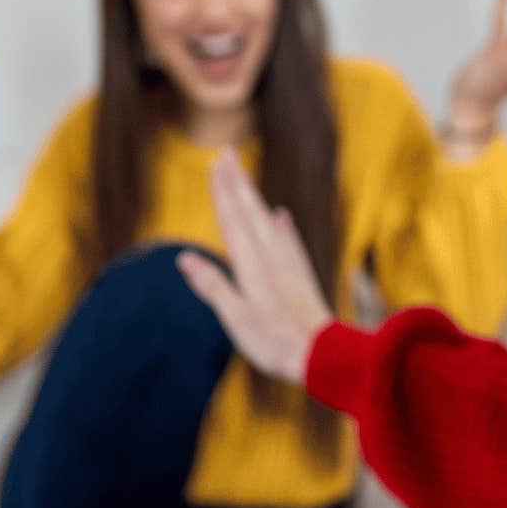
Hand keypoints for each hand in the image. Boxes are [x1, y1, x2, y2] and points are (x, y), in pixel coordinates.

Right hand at [180, 154, 334, 384]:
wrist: (323, 355)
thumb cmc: (275, 341)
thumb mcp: (235, 318)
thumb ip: (212, 286)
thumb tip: (184, 257)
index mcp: (251, 265)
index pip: (232, 220)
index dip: (222, 192)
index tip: (214, 164)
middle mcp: (270, 258)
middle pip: (250, 212)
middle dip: (236, 181)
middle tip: (226, 153)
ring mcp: (288, 265)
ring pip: (268, 221)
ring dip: (254, 197)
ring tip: (245, 176)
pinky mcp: (301, 277)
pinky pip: (290, 241)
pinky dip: (282, 225)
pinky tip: (281, 216)